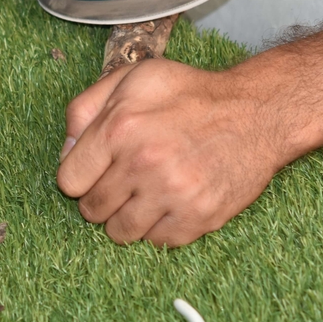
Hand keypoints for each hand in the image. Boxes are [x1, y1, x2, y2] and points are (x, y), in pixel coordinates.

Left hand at [56, 57, 292, 246]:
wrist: (257, 113)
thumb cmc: (191, 94)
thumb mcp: (133, 79)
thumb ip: (86, 109)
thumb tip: (65, 150)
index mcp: (120, 127)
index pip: (69, 181)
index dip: (81, 175)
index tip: (98, 169)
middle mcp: (143, 163)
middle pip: (92, 210)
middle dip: (103, 197)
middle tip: (125, 180)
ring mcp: (172, 194)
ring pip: (120, 233)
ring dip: (126, 217)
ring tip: (146, 194)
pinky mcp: (198, 218)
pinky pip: (156, 242)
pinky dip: (158, 227)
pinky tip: (170, 202)